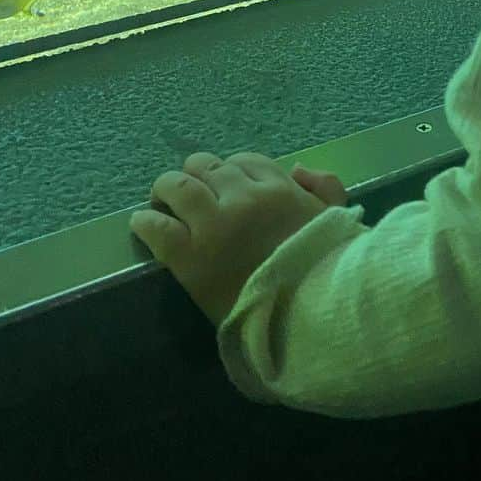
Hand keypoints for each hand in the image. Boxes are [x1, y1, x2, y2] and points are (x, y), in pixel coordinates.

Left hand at [130, 150, 339, 327]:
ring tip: (161, 199)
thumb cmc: (326, 271)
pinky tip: (142, 223)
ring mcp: (214, 224)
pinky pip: (158, 226)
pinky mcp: (189, 255)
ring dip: (167, 188)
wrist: (308, 319)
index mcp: (279, 188)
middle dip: (198, 176)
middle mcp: (244, 197)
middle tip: (192, 193)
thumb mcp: (338, 219)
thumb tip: (297, 169)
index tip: (226, 188)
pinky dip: (146, 221)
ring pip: (178, 186)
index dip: (231, 172)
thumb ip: (325, 186)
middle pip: (208, 168)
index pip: (244, 161)